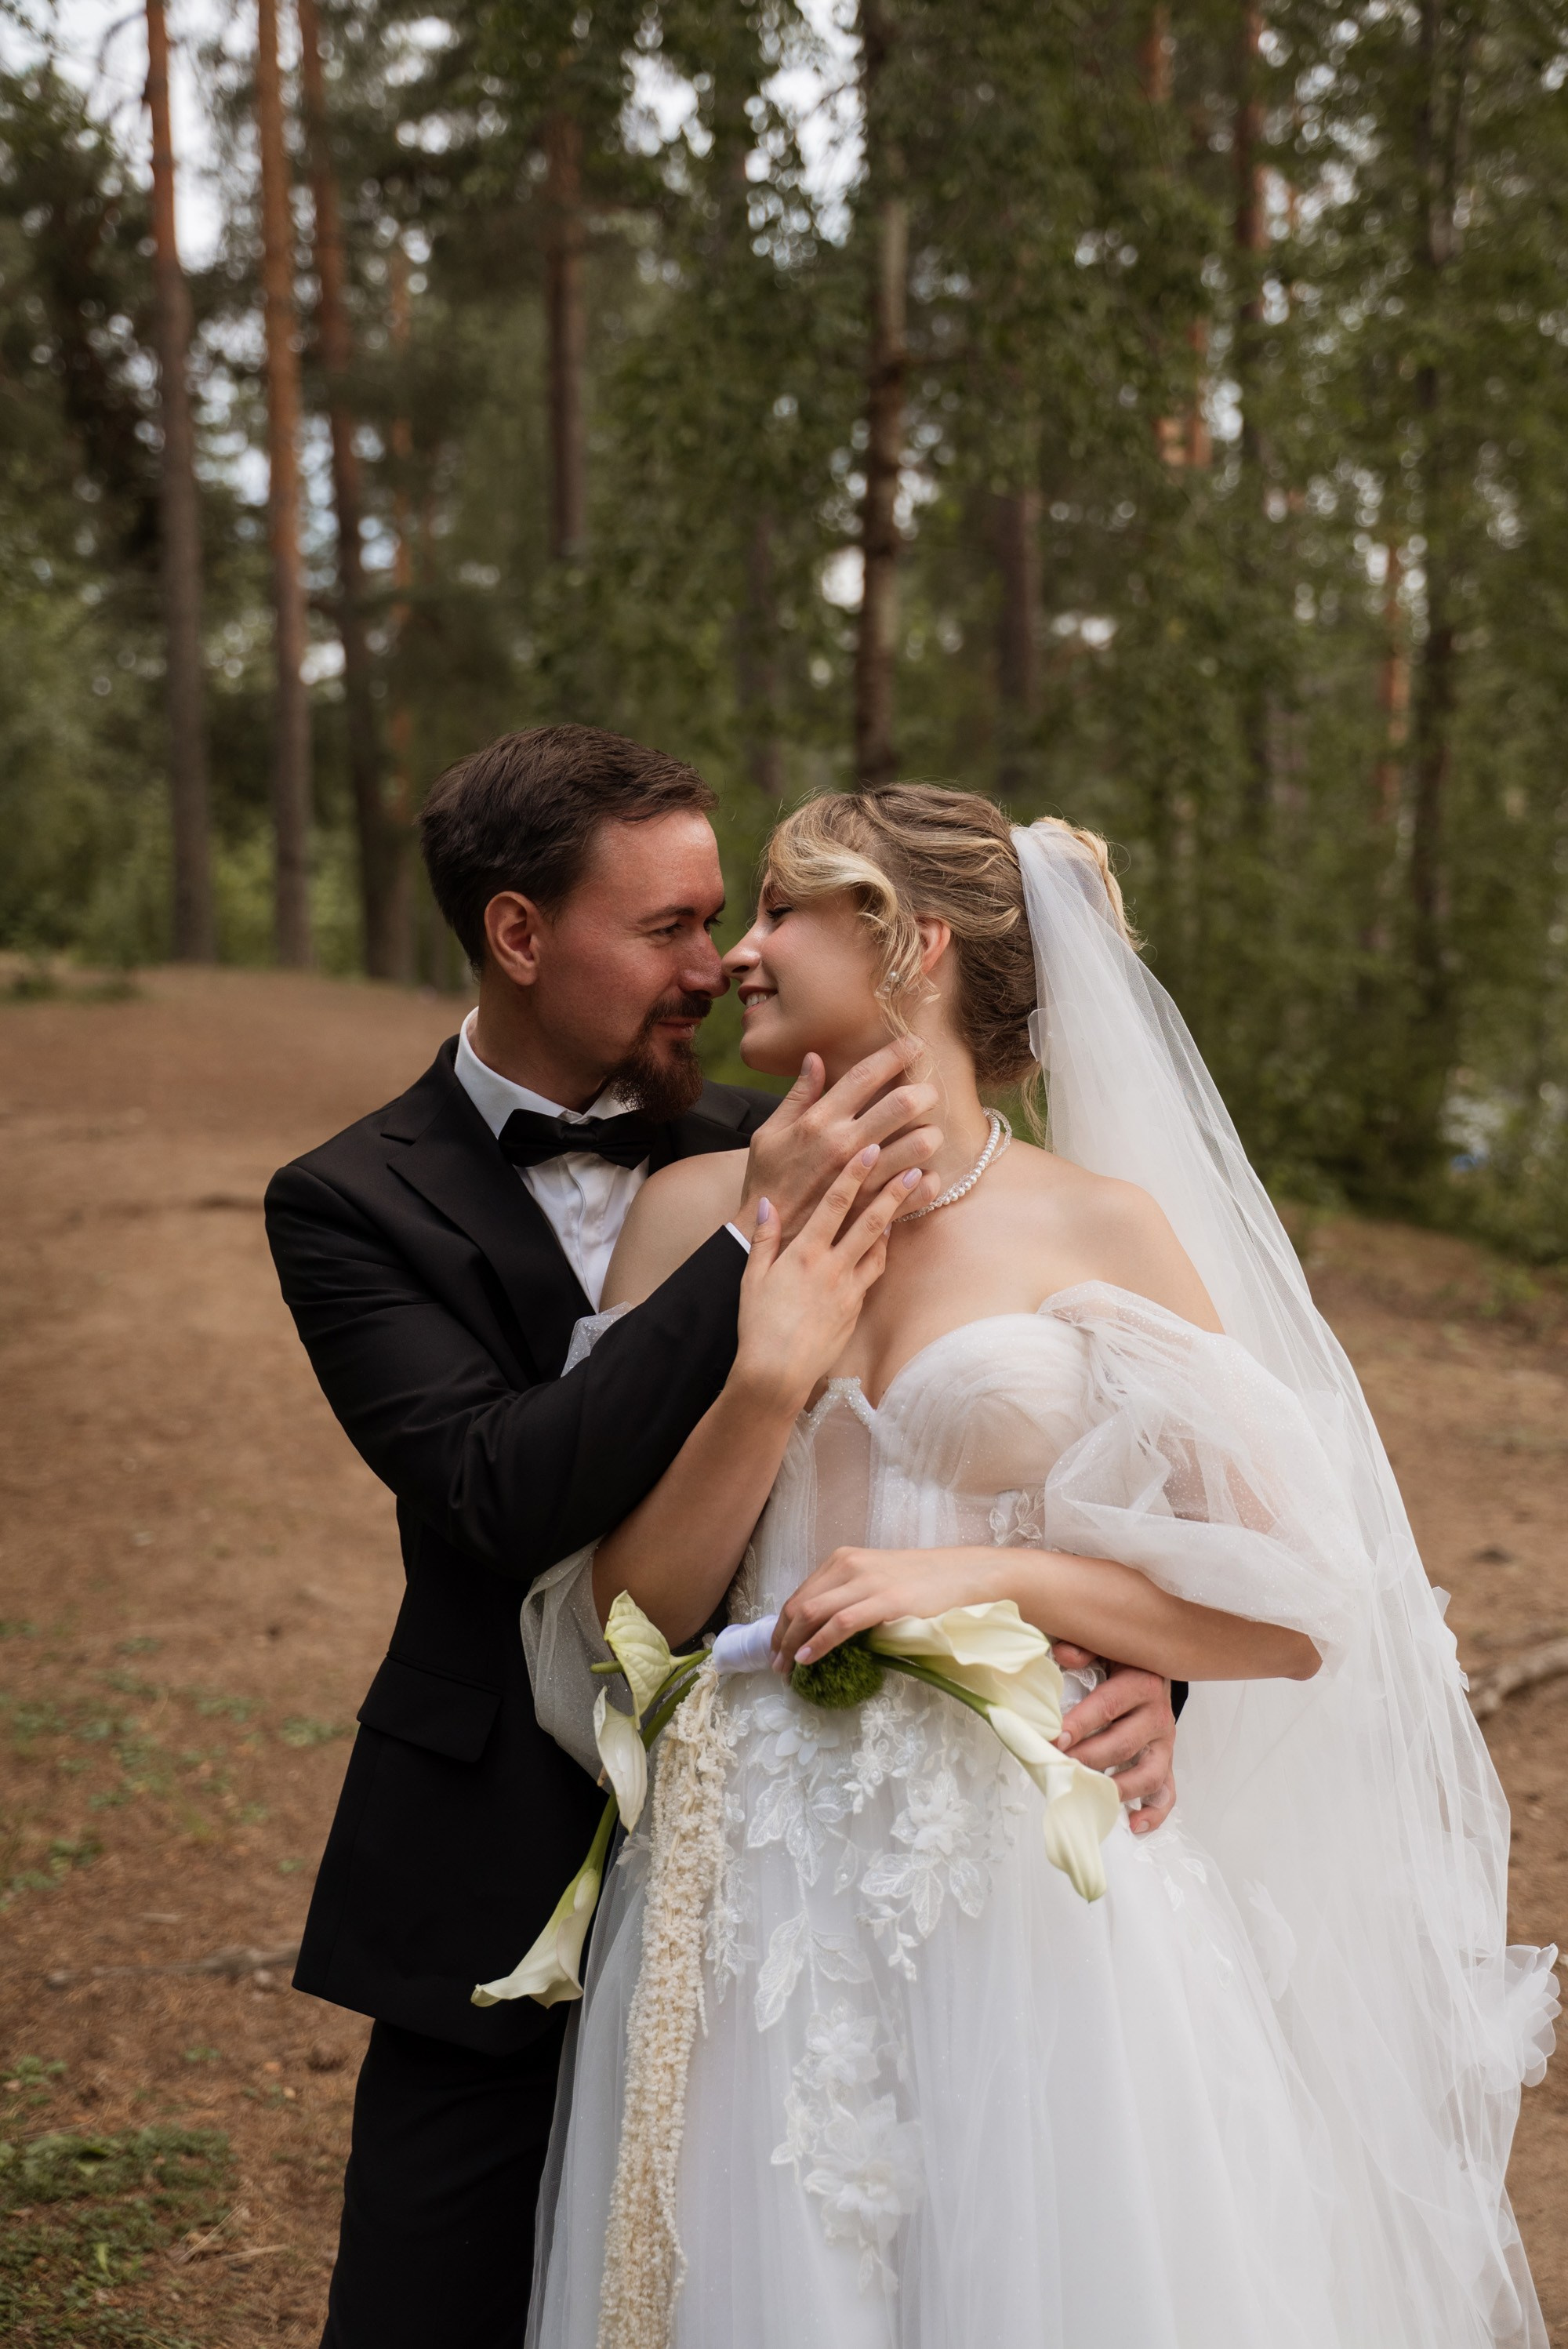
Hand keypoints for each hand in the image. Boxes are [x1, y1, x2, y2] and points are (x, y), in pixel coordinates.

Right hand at [734, 1157, 918, 1416]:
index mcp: (804, 1253)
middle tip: (913, 1167)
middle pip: (868, 1221)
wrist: (777, 1371)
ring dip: (894, 1217)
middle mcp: (831, 1266)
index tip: (870, 1149)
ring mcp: (847, 1288)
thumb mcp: (751, 1277)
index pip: (834, 1204)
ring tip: (911, 1194)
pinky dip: (883, 1250)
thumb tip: (768, 1203)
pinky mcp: (855, 1307)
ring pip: (877, 1245)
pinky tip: (888, 1237)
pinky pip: (874, 1271)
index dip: (854, 1174)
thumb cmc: (758, 1324)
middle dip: (891, 1191)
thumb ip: (764, 1238)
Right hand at [739, 1040, 943, 1236]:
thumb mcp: (770, 1134)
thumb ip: (798, 1096)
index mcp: (819, 1122)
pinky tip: (925, 1176)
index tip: (916, 1044)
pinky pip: (915, 1192)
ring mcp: (861, 1179)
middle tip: (930, 1091)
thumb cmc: (766, 1181)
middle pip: (900, 1105)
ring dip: (930, 1136)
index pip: (865, 1076)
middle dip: (924, 1092)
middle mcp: (844, 1145)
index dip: (895, 1055)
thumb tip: (814, 1058)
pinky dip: (926, 1182)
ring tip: (929, 1134)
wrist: (764, 1237)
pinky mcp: (870, 1210)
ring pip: (916, 1147)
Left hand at [771, 1545, 997, 1670]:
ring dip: (792, 1644)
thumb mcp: (876, 1578)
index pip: (800, 1594)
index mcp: (843, 1560)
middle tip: (776, 1667)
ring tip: (787, 1670)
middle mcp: (848, 1565)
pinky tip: (807, 1658)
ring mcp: (866, 1582)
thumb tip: (820, 1628)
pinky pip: (840, 1624)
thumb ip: (849, 1594)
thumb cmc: (922, 1581)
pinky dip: (818, 1642)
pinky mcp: (885, 1601)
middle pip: (799, 1604)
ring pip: (812, 1612)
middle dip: (781, 1638)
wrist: (964, 1574)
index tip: (777, 1649)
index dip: (782, 1625)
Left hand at [1054, 1663, 1175, 1835]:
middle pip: (1123, 1744)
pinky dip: (1154, 1812)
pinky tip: (1134, 1823)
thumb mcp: (1106, 1645)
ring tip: (1091, 1796)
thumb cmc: (1123, 1658)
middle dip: (1089, 1759)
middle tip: (1060, 1767)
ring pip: (1148, 1773)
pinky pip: (1167, 1791)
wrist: (1156, 1665)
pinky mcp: (1166, 1760)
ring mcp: (1164, 1742)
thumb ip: (1085, 1647)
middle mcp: (1157, 1714)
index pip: (1108, 1706)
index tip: (1055, 1739)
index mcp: (1140, 1682)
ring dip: (1118, 1789)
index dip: (1081, 1724)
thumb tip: (1063, 1654)